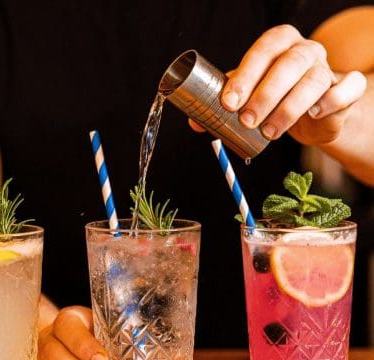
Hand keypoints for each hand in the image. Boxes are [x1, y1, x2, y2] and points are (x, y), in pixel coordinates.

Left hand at [191, 25, 365, 146]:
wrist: (313, 113)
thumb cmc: (276, 98)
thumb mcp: (249, 96)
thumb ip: (226, 104)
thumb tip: (195, 123)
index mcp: (279, 44)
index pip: (263, 51)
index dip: (245, 76)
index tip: (228, 103)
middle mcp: (305, 51)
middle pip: (288, 64)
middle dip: (264, 94)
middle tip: (246, 121)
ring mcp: (328, 68)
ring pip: (314, 80)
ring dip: (289, 108)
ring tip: (269, 132)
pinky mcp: (346, 89)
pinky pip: (346, 89)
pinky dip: (331, 102)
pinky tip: (314, 115)